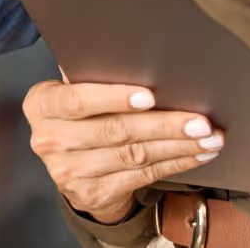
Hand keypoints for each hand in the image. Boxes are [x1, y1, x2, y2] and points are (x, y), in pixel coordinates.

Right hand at [23, 80, 224, 224]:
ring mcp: (70, 172)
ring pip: (134, 156)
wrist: (69, 163)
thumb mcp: (71, 90)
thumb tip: (131, 56)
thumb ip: (89, 75)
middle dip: (162, 125)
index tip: (149, 96)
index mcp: (42, 105)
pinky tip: (195, 154)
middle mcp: (50, 140)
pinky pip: (142, 176)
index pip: (77, 100)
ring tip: (207, 137)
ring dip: (177, 146)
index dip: (113, 98)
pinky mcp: (93, 194)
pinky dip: (174, 164)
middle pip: (114, 131)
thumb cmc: (77, 111)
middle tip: (198, 120)